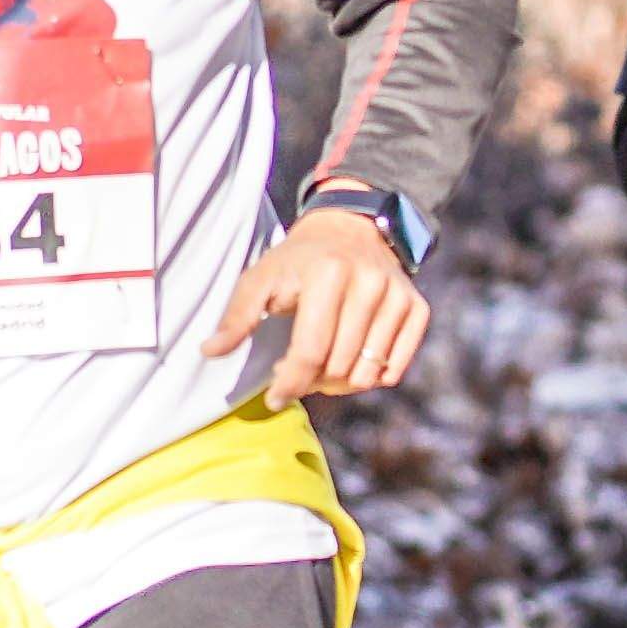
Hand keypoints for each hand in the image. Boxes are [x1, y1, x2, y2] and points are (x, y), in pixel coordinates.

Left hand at [213, 205, 431, 397]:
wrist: (350, 228)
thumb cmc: (296, 261)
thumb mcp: (260, 279)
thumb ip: (236, 317)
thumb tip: (209, 351)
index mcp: (328, 274)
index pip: (310, 351)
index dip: (290, 383)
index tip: (275, 399)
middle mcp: (369, 282)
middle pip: (339, 367)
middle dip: (313, 380)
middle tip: (298, 369)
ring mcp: (398, 295)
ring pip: (369, 374)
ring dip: (341, 383)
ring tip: (323, 364)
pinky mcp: (417, 307)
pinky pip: (395, 368)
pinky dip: (372, 376)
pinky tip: (351, 359)